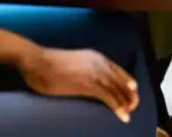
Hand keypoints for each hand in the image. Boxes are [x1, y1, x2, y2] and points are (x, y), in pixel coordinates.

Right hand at [20, 46, 138, 121]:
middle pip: (120, 80)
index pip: (118, 70)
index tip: (134, 90)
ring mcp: (94, 74)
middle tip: (134, 105)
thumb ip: (85, 67)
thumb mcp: (74, 61)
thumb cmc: (49, 63)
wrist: (38, 61)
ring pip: (116, 89)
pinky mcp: (87, 85)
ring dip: (125, 102)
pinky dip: (116, 106)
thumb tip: (87, 77)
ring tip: (129, 112)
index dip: (127, 81)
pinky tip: (121, 114)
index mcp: (97, 57)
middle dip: (129, 94)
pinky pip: (107, 97)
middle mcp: (99, 64)